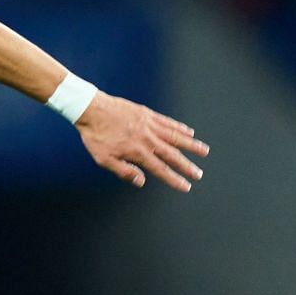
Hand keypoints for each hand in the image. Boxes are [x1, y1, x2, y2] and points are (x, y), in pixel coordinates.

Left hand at [75, 93, 208, 191]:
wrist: (91, 109)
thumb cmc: (95, 135)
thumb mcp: (103, 158)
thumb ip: (124, 171)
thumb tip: (141, 182)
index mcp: (137, 152)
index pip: (160, 169)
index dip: (174, 179)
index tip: (186, 186)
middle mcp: (148, 139)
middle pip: (172, 155)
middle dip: (187, 166)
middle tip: (199, 174)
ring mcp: (150, 125)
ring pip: (175, 136)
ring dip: (191, 145)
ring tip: (204, 151)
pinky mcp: (148, 114)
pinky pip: (168, 122)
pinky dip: (179, 127)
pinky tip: (189, 132)